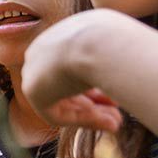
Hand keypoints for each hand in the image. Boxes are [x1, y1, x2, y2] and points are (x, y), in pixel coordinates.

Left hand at [21, 12, 128, 131]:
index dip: (95, 85)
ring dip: (90, 115)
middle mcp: (45, 49)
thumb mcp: (118, 47)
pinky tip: (106, 122)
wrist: (102, 42)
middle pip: (66, 85)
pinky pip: (56, 112)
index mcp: (62, 34)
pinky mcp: (33, 90)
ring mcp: (35, 68)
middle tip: (117, 115)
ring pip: (62, 100)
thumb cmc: (117, 40)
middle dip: (93, 103)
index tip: (116, 96)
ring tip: (116, 124)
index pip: (74, 67)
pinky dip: (81, 120)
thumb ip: (114, 61)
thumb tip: (124, 72)